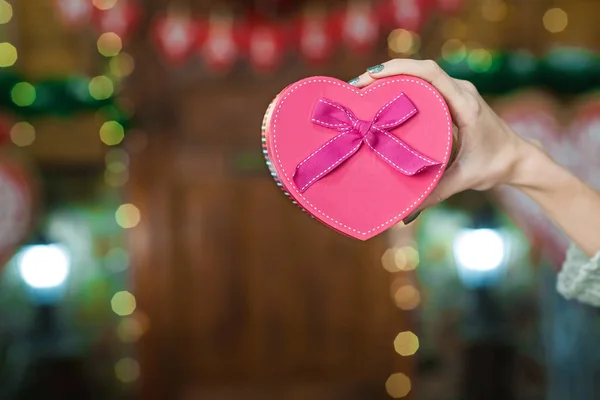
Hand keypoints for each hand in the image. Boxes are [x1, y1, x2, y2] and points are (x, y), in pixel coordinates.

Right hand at [350, 59, 533, 218]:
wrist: (518, 158)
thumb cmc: (496, 165)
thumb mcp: (464, 180)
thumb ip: (434, 194)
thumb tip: (403, 213)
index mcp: (465, 104)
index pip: (432, 74)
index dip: (401, 69)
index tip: (373, 75)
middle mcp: (461, 91)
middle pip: (420, 69)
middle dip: (387, 72)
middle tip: (357, 86)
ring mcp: (456, 92)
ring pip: (421, 75)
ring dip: (392, 77)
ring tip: (364, 90)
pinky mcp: (451, 98)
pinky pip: (424, 85)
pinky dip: (402, 86)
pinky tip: (383, 98)